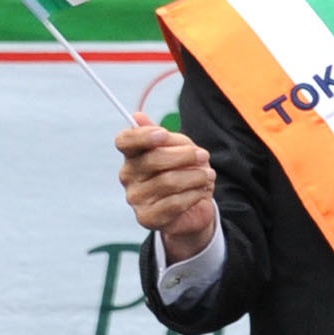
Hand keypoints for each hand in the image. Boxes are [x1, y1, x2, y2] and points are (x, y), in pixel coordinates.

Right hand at [116, 117, 217, 258]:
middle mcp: (128, 176)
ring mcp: (135, 198)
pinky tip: (202, 191)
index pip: (125, 141)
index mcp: (132, 154)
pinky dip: (194, 194)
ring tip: (208, 175)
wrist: (193, 207)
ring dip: (195, 176)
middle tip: (204, 156)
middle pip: (153, 160)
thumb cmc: (183, 171)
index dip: (142, 136)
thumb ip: (164, 136)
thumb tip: (137, 117)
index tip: (164, 134)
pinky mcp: (147, 218)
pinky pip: (174, 203)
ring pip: (168, 181)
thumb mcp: (179, 148)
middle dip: (184, 156)